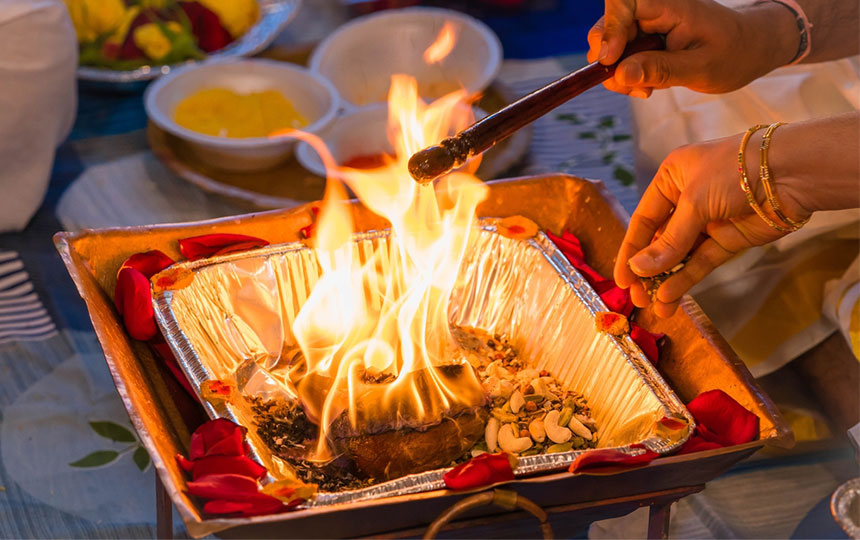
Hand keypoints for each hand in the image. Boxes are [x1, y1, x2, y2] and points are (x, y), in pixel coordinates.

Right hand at [586, 0, 798, 96]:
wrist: (749, 49)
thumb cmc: (733, 53)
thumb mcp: (700, 68)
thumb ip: (659, 69)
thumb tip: (620, 74)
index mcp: (668, 4)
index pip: (622, 3)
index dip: (609, 30)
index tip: (610, 62)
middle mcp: (652, 8)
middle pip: (607, 26)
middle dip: (610, 61)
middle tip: (630, 87)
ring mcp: (647, 23)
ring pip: (610, 45)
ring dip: (619, 73)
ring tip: (646, 89)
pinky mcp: (645, 38)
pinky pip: (621, 55)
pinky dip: (628, 74)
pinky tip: (648, 84)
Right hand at [612, 132, 810, 316]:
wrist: (790, 173)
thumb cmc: (735, 172)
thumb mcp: (693, 203)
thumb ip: (668, 242)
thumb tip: (639, 269)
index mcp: (672, 178)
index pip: (643, 219)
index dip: (630, 249)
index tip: (621, 279)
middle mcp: (686, 199)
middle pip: (659, 240)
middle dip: (648, 270)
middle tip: (636, 298)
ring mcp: (707, 221)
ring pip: (680, 255)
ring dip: (666, 279)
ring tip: (653, 305)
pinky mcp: (727, 239)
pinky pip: (700, 261)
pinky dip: (686, 279)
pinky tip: (670, 296)